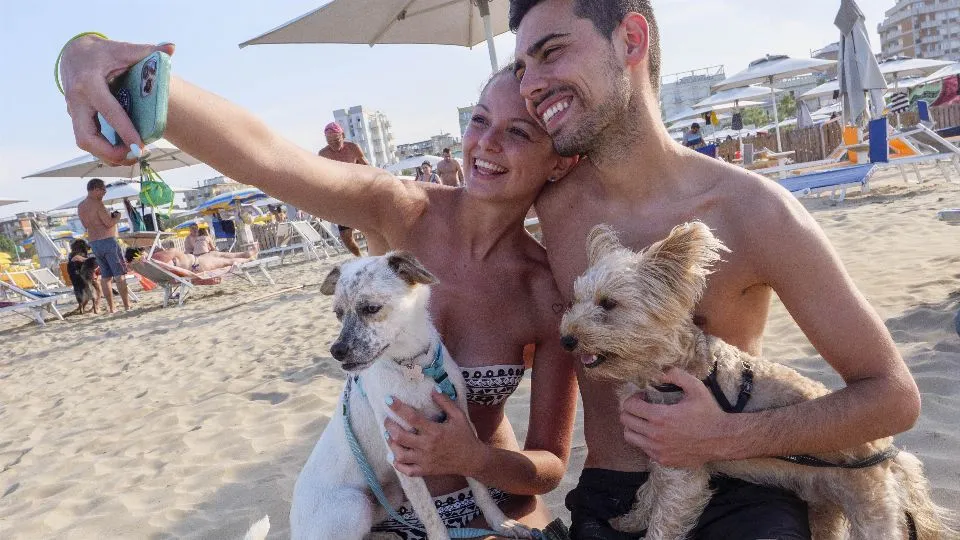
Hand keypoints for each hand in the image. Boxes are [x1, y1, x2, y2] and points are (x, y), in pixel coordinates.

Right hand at [60, 36, 174, 163]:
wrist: (74, 53)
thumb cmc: (103, 53)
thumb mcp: (124, 49)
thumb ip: (148, 50)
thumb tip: (171, 48)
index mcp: (89, 83)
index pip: (108, 111)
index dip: (124, 130)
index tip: (140, 146)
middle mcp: (77, 100)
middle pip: (86, 137)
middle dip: (110, 152)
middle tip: (135, 155)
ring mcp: (74, 111)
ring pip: (85, 142)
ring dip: (107, 155)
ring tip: (133, 156)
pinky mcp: (77, 118)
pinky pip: (88, 139)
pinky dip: (104, 149)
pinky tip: (124, 152)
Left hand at [384, 391, 488, 476]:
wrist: (472, 460)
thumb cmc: (465, 436)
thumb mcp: (459, 416)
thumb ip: (445, 402)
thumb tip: (432, 389)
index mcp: (435, 431)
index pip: (412, 418)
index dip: (399, 408)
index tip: (388, 400)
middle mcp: (427, 446)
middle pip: (400, 436)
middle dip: (390, 426)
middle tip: (387, 420)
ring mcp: (425, 461)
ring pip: (400, 455)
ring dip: (391, 444)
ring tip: (389, 435)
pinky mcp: (425, 471)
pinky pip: (406, 470)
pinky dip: (397, 464)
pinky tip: (395, 455)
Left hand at [619, 367, 731, 467]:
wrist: (722, 440)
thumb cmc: (709, 412)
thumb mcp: (695, 387)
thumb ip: (675, 375)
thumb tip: (658, 372)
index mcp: (660, 417)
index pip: (629, 406)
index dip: (634, 398)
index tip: (644, 397)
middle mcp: (655, 435)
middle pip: (625, 421)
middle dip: (631, 411)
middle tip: (643, 407)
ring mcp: (657, 450)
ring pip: (629, 436)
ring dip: (634, 426)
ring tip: (646, 421)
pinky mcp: (662, 460)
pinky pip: (643, 449)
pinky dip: (645, 440)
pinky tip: (657, 434)